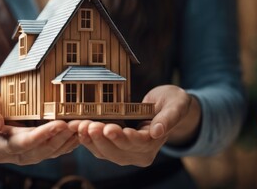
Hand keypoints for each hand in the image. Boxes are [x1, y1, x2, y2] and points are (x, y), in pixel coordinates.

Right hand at [0, 78, 78, 164]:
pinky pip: (46, 148)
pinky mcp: (25, 145)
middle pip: (34, 152)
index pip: (17, 144)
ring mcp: (15, 151)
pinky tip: (76, 134)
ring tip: (81, 128)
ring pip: (43, 153)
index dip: (39, 136)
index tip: (58, 124)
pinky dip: (62, 143)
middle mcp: (4, 151)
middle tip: (76, 125)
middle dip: (57, 139)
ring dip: (63, 143)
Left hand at [69, 85, 200, 165]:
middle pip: (118, 152)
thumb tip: (158, 131)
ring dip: (91, 140)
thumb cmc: (172, 103)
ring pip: (105, 152)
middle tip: (90, 126)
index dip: (124, 138)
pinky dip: (87, 139)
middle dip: (102, 140)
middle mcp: (139, 154)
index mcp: (154, 144)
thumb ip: (169, 117)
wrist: (164, 107)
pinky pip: (98, 147)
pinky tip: (79, 128)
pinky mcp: (113, 147)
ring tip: (81, 126)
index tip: (111, 128)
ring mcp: (125, 152)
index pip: (138, 144)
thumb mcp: (177, 105)